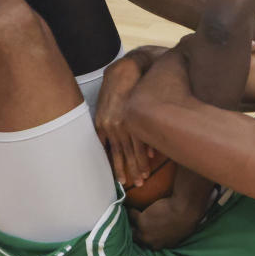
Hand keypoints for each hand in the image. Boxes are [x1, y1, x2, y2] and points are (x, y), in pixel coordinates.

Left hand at [95, 57, 152, 185]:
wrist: (125, 70)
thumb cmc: (114, 88)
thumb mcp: (104, 107)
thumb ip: (106, 124)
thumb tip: (110, 142)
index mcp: (102, 125)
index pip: (108, 152)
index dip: (115, 166)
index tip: (120, 180)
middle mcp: (111, 126)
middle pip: (121, 155)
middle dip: (128, 171)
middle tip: (134, 185)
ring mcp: (124, 123)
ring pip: (132, 150)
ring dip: (139, 165)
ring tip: (144, 178)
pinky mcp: (136, 117)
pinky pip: (142, 138)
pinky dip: (147, 149)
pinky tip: (152, 160)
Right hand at [127, 196, 200, 249]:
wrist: (185, 211)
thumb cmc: (188, 220)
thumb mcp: (179, 234)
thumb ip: (169, 236)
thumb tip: (166, 231)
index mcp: (161, 246)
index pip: (147, 245)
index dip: (145, 237)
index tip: (143, 231)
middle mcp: (151, 242)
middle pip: (136, 239)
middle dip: (134, 233)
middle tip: (133, 224)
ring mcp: (144, 232)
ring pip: (131, 229)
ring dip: (130, 222)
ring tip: (129, 216)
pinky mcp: (141, 220)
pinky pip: (131, 214)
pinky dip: (131, 210)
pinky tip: (132, 206)